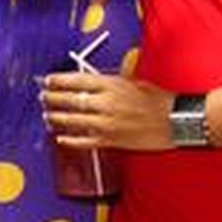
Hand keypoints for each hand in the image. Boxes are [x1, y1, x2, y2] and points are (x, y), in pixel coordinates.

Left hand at [42, 72, 174, 150]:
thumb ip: (110, 82)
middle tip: (43, 97)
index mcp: (111, 85)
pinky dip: (70, 140)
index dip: (59, 80)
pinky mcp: (112, 141)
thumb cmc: (158, 100)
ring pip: (73, 121)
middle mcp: (105, 103)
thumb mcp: (133, 81)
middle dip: (52, 98)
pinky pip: (84, 141)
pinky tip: (60, 138)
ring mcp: (107, 123)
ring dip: (56, 118)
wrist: (177, 121)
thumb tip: (90, 81)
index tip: (48, 80)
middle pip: (70, 100)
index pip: (76, 80)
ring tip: (47, 116)